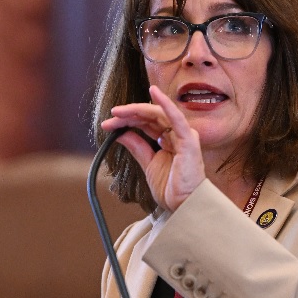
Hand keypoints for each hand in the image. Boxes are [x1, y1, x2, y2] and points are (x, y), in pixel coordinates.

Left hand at [100, 85, 205, 210]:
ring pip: (158, 115)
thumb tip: (120, 133)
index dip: (127, 120)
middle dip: (128, 115)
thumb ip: (137, 147)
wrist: (185, 205)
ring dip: (137, 111)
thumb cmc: (172, 188)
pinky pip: (176, 118)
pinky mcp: (188, 140)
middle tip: (110, 118)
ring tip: (118, 112)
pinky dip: (165, 104)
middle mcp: (177, 134)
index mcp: (169, 139)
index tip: (108, 125)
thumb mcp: (148, 164)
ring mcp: (184, 135)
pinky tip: (154, 92)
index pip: (146, 123)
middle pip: (150, 117)